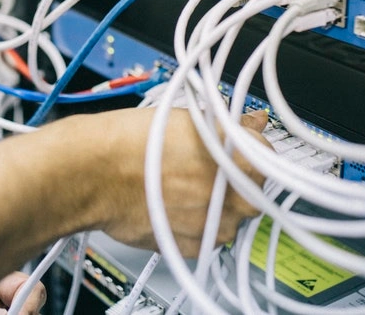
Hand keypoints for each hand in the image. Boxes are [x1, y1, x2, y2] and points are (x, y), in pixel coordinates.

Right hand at [93, 107, 268, 255]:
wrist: (97, 173)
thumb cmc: (135, 142)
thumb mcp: (192, 118)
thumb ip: (233, 125)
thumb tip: (252, 122)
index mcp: (241, 159)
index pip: (267, 154)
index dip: (247, 149)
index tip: (234, 149)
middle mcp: (235, 196)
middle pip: (252, 189)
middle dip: (235, 179)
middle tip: (205, 167)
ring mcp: (216, 225)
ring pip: (232, 216)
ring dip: (217, 204)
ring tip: (184, 186)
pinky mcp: (195, 247)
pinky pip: (209, 235)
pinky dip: (197, 223)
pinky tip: (175, 204)